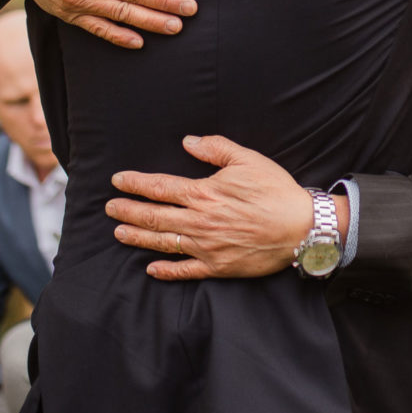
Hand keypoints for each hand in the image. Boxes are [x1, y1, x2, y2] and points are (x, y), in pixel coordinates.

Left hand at [107, 136, 331, 280]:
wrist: (302, 228)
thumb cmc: (276, 191)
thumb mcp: (248, 160)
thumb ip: (215, 149)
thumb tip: (188, 142)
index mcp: (204, 193)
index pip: (159, 187)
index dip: (135, 184)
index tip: (118, 180)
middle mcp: (199, 221)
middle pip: (153, 216)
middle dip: (127, 211)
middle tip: (109, 208)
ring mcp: (206, 247)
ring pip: (163, 242)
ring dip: (138, 237)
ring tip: (119, 233)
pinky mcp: (218, 266)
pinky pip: (185, 271)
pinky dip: (166, 270)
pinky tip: (151, 268)